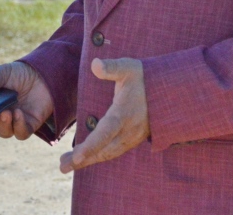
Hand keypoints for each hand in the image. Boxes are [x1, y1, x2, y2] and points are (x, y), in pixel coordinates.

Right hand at [0, 62, 53, 139]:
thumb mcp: (4, 72)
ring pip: (5, 133)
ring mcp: (15, 122)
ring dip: (4, 125)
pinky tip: (19, 113)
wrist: (42, 76)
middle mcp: (2, 116)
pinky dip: (18, 126)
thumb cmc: (19, 74)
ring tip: (7, 112)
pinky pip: (21, 133)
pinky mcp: (29, 125)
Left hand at [59, 58, 148, 172]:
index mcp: (125, 113)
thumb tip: (95, 64)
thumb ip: (111, 67)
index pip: (106, 132)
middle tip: (62, 166)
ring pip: (108, 153)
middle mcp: (129, 130)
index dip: (92, 146)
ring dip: (89, 160)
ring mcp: (133, 137)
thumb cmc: (144, 77)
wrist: (170, 90)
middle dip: (83, 160)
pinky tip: (86, 158)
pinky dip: (99, 156)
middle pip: (104, 149)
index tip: (77, 158)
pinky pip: (114, 151)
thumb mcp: (128, 68)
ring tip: (66, 165)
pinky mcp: (134, 139)